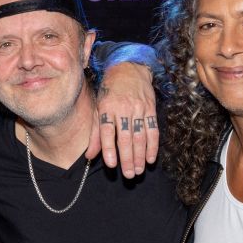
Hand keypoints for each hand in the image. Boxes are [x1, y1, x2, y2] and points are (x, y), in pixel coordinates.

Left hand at [86, 62, 158, 176]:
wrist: (128, 68)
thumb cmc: (109, 91)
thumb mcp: (98, 108)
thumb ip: (95, 134)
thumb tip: (90, 156)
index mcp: (106, 108)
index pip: (107, 131)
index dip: (109, 148)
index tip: (111, 164)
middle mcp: (123, 109)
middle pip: (125, 137)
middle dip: (127, 158)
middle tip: (128, 175)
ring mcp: (138, 108)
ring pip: (140, 136)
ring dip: (140, 155)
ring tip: (138, 170)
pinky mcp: (150, 108)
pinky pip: (153, 129)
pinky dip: (153, 145)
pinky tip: (150, 158)